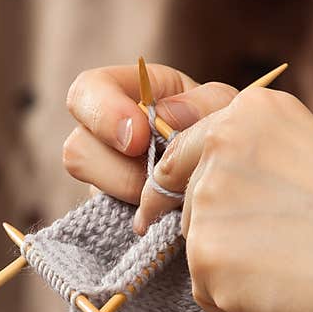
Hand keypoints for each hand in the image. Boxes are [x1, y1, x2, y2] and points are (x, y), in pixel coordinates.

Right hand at [62, 62, 237, 203]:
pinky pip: (110, 220)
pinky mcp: (116, 212)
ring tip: (172, 195)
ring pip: (91, 189)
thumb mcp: (225, 108)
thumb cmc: (229, 134)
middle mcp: (109, 135)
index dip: (103, 114)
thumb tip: (162, 117)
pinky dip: (140, 218)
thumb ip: (202, 103)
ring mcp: (108, 177)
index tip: (138, 139)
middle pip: (77, 150)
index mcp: (132, 92)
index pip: (86, 91)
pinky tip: (167, 214)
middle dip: (119, 170)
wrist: (235, 179)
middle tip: (158, 179)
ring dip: (132, 196)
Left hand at [143, 82, 312, 311]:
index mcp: (249, 114)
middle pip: (189, 207)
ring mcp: (210, 205)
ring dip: (230, 272)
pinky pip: (206, 293)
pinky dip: (234, 305)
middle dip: (219, 237)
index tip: (161, 209)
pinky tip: (282, 297)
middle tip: (280, 254)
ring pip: (197, 252)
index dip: (172, 186)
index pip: (181, 150)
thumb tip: (201, 174)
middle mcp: (220, 150)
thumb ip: (255, 152)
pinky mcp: (208, 259)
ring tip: (290, 273)